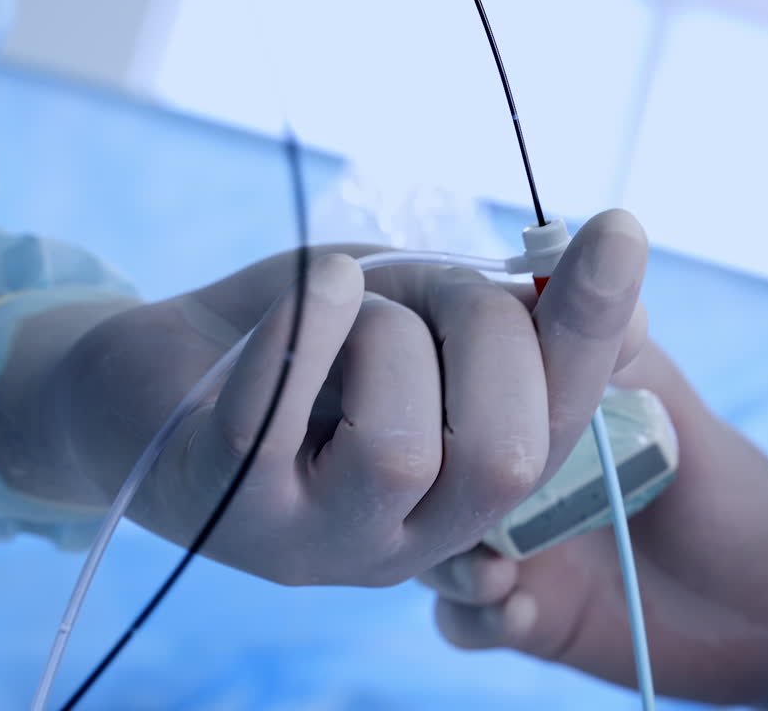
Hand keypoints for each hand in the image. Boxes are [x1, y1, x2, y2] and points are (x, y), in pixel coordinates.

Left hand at [0, 210, 648, 586]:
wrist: (148, 378)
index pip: (560, 427)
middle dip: (484, 332)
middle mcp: (405, 540)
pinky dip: (309, 321)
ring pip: (399, 449)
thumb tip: (617, 287)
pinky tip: (315, 284)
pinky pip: (277, 416)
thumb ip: (500, 313)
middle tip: (420, 288)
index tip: (618, 228)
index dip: (592, 329)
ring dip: (383, 333)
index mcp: (466, 493)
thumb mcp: (416, 311)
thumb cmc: (299, 341)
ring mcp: (314, 538)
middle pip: (504, 460)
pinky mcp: (227, 503)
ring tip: (343, 309)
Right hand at [420, 342, 767, 708]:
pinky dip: (479, 616)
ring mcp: (513, 545)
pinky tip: (519, 610)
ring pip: (429, 546)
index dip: (447, 382)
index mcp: (538, 413)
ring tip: (497, 571)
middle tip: (469, 493)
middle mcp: (513, 476)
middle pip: (429, 468)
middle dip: (436, 481)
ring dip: (451, 560)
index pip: (460, 384)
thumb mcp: (672, 409)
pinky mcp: (523, 612)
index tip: (449, 387)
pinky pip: (463, 620)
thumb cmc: (731, 493)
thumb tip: (599, 241)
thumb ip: (624, 347)